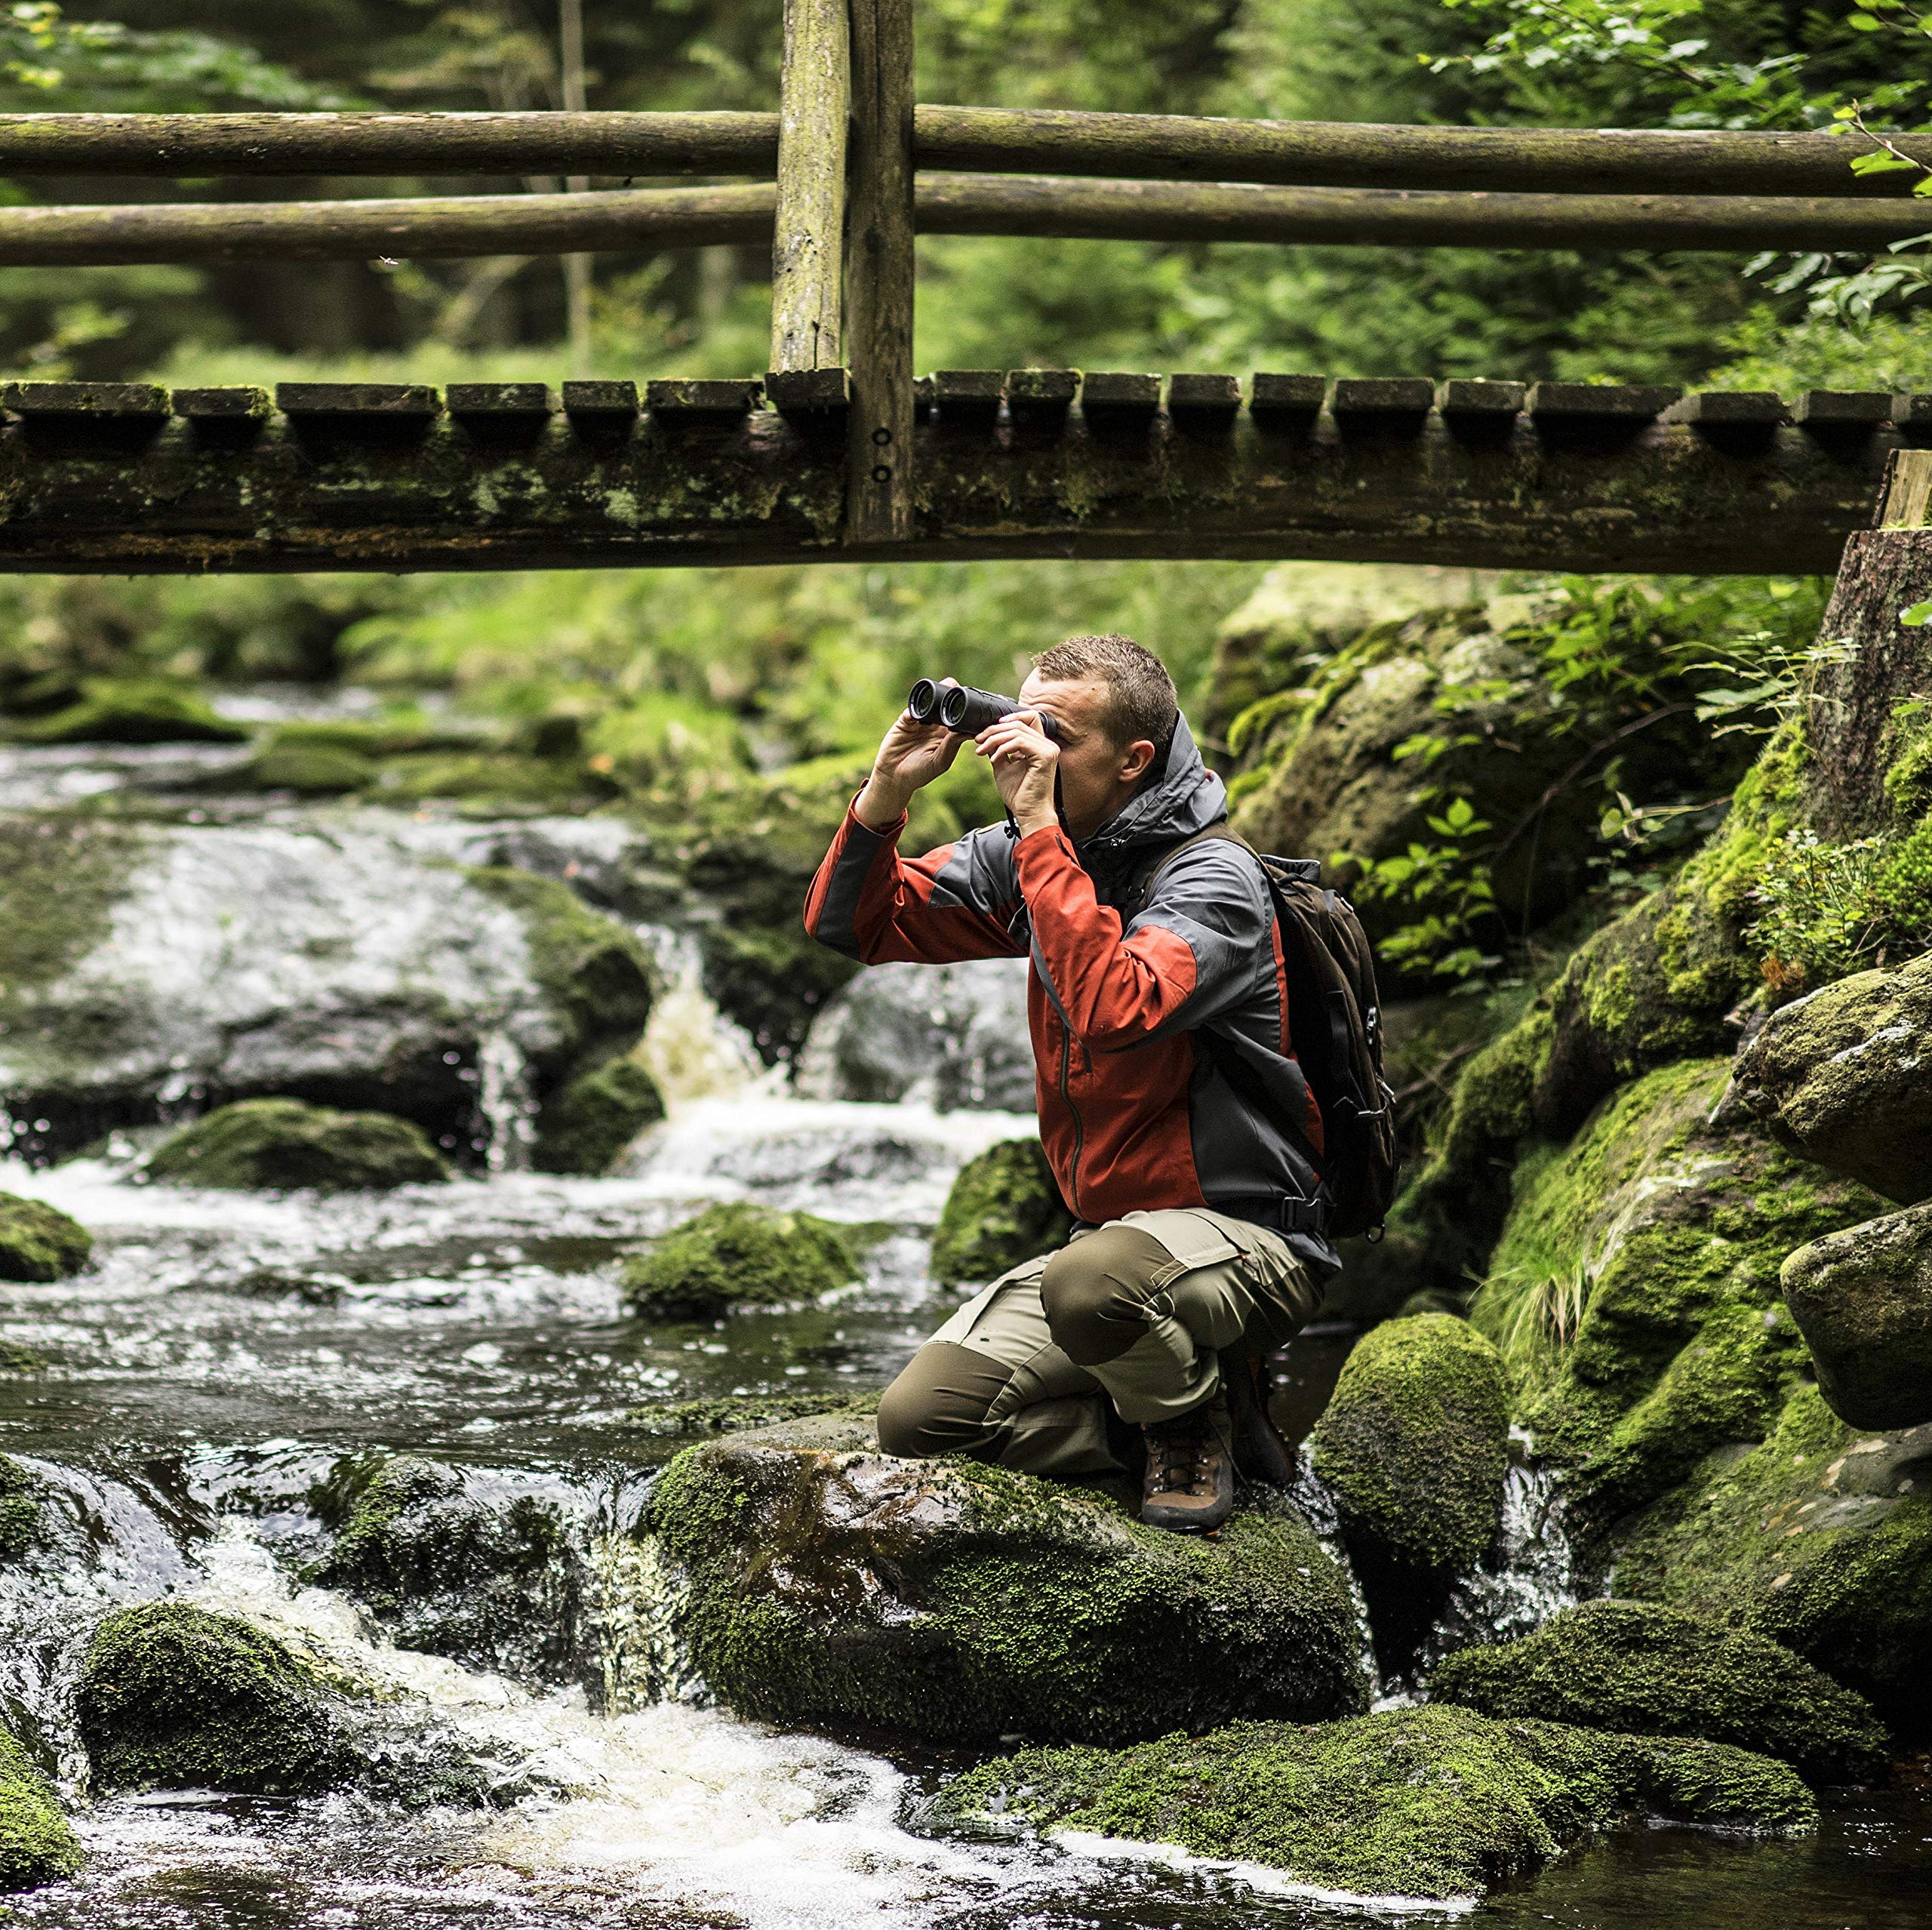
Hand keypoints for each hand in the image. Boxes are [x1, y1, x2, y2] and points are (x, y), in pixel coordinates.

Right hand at [854, 688, 964, 829]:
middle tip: (955, 691)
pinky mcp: (904, 722)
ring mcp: (919, 722)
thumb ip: (952, 745)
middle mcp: (934, 726)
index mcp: (947, 735)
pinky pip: (911, 711)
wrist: (894, 777)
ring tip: (939, 695)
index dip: (965, 709)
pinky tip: (916, 715)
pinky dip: (914, 710)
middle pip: (944, 705)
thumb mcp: (940, 761)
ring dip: (933, 698)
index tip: (972, 704)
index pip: (959, 717)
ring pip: (929, 704)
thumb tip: (969, 731)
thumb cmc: (920, 773)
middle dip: (950, 696)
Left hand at [976, 709, 1058, 836]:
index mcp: (1040, 745)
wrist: (1029, 814)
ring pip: (1017, 731)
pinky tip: (994, 759)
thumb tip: (987, 736)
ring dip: (994, 739)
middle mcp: (1047, 744)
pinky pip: (1020, 742)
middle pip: (1018, 723)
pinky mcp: (1046, 756)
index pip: (1028, 718)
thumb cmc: (1019, 795)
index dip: (1008, 718)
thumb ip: (998, 750)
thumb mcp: (1003, 767)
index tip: (987, 731)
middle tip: (978, 741)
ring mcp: (1049, 749)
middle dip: (994, 730)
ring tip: (981, 751)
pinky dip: (1003, 748)